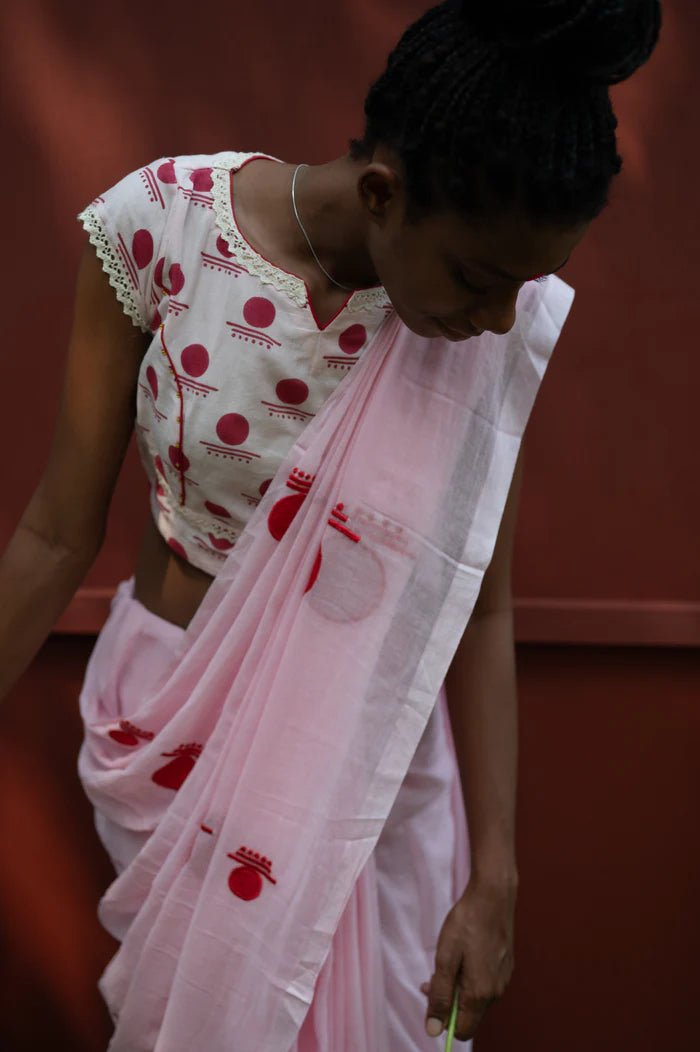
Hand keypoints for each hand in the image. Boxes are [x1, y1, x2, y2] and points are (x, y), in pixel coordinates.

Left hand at [420, 875, 515, 1041]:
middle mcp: (496, 992)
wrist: (493, 896)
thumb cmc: (467, 923)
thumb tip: (434, 1030)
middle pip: (469, 1014)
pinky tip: (466, 954)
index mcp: (480, 994)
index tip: (432, 996)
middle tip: (433, 975)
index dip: (444, 1019)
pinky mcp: (506, 967)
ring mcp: (503, 979)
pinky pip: (486, 983)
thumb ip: (440, 996)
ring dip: (459, 987)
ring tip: (449, 959)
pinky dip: (472, 977)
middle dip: (449, 1000)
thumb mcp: (446, 958)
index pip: (462, 1031)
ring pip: (477, 998)